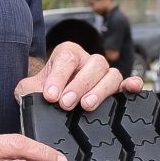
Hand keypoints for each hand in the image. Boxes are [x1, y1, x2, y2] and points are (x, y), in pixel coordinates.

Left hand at [16, 41, 135, 110]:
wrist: (54, 103)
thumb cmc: (44, 93)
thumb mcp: (29, 88)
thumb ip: (26, 90)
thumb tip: (30, 97)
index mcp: (67, 53)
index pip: (67, 58)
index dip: (59, 76)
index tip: (51, 95)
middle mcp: (89, 61)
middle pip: (93, 64)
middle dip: (79, 85)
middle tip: (66, 104)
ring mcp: (105, 75)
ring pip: (112, 74)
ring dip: (100, 90)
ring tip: (86, 106)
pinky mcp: (117, 89)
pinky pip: (128, 83)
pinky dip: (133, 85)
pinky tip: (132, 89)